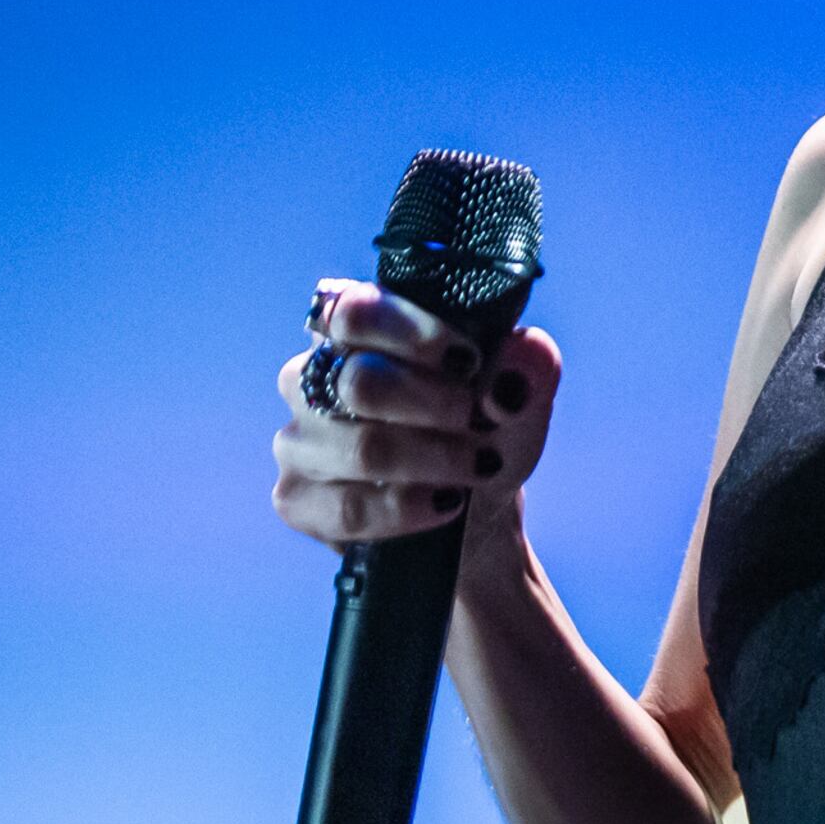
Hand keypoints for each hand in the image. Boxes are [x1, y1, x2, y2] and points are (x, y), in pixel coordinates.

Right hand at [270, 278, 565, 544]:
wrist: (478, 513)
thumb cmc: (489, 431)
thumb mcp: (522, 392)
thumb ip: (528, 366)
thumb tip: (507, 382)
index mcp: (358, 331)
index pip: (353, 310)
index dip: (410, 334)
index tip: (467, 360)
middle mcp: (313, 378)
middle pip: (360, 382)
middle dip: (435, 405)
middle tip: (476, 421)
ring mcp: (298, 439)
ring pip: (362, 449)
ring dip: (434, 460)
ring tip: (477, 466)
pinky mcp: (296, 499)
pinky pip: (348, 508)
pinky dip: (407, 508)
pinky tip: (444, 504)